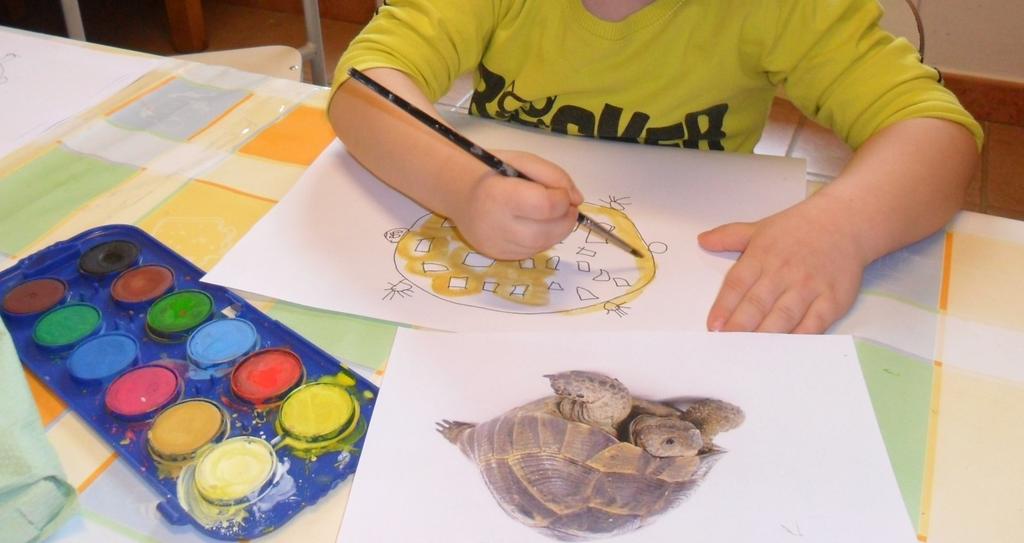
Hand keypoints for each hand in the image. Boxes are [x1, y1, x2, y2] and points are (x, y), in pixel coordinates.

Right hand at [451, 150, 582, 259]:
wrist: (459, 192)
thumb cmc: (492, 172)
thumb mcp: (522, 160)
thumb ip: (554, 175)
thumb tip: (577, 200)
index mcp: (498, 195)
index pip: (545, 206)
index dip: (562, 199)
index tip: (562, 193)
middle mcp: (494, 225)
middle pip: (546, 232)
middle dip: (565, 220)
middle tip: (567, 208)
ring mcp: (495, 244)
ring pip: (542, 245)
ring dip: (556, 231)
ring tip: (551, 215)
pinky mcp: (497, 255)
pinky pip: (531, 252)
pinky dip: (542, 239)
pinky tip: (535, 225)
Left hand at [698, 198, 867, 332]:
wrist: (845, 222)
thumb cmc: (800, 228)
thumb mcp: (760, 228)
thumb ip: (729, 237)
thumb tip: (702, 240)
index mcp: (762, 255)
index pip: (737, 284)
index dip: (724, 307)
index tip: (714, 326)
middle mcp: (784, 272)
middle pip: (758, 303)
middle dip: (740, 326)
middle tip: (726, 344)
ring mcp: (809, 287)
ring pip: (783, 316)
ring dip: (765, 335)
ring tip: (750, 351)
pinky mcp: (831, 300)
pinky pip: (813, 324)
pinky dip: (799, 338)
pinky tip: (785, 349)